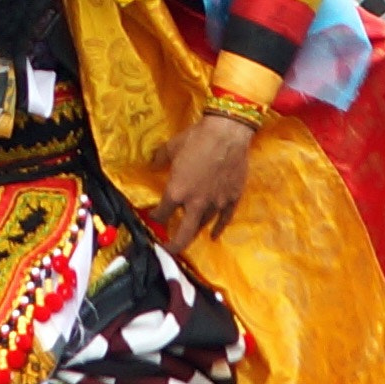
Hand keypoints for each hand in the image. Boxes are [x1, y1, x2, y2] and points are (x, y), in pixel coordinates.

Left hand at [150, 114, 253, 253]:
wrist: (227, 133)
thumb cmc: (196, 138)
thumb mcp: (171, 147)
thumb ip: (159, 159)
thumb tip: (152, 165)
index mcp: (177, 191)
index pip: (162, 212)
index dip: (155, 216)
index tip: (153, 218)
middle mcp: (195, 203)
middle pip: (184, 234)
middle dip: (174, 245)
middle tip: (167, 249)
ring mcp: (216, 204)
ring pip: (203, 226)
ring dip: (194, 231)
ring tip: (188, 236)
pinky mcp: (232, 199)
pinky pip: (224, 219)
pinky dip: (218, 228)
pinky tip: (214, 235)